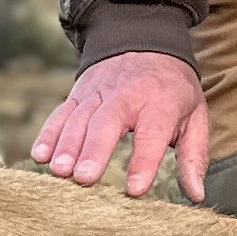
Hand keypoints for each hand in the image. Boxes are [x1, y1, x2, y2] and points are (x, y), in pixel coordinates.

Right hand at [30, 53, 209, 200]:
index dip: (143, 162)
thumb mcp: (195, 116)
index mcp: (161, 103)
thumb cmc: (173, 90)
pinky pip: (61, 114)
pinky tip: (40, 156)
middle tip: (84, 179)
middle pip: (107, 124)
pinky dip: (48, 134)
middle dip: (94, 151)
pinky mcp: (78, 94)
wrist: (144, 40)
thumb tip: (196, 195)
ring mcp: (97, 93)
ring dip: (67, 146)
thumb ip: (193, 156)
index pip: (152, 134)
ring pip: (79, 119)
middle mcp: (126, 96)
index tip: (135, 190)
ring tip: (60, 173)